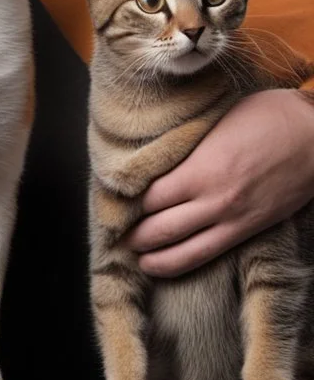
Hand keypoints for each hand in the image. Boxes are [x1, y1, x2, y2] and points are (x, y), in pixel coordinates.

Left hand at [123, 89, 313, 276]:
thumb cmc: (266, 116)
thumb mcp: (216, 121)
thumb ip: (187, 144)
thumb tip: (157, 153)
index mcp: (200, 168)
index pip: (148, 195)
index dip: (126, 201)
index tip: (112, 200)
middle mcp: (212, 199)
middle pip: (159, 227)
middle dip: (133, 235)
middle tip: (114, 235)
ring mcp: (232, 219)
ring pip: (183, 250)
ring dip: (154, 258)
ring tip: (136, 258)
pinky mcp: (249, 230)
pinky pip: (210, 253)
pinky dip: (183, 262)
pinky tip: (168, 263)